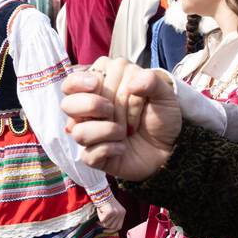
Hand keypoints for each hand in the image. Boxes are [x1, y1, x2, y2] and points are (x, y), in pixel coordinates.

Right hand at [63, 57, 182, 181]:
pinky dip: (111, 149)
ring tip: (125, 131)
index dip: (88, 83)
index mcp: (100, 87)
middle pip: (68, 105)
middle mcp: (89, 110)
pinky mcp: (93, 155)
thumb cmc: (161, 117)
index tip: (96, 85)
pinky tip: (123, 147)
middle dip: (94, 105)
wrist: (169, 147)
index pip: (75, 81)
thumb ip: (151, 81)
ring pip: (77, 131)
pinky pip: (89, 154)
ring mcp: (89, 133)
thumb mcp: (164, 95)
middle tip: (115, 110)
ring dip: (107, 129)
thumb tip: (133, 83)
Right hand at [93, 196, 124, 231]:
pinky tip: (100, 209)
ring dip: (101, 219)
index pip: (119, 227)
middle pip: (112, 227)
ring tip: (101, 211)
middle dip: (104, 224)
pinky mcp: (111, 212)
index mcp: (123, 213)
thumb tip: (106, 229)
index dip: (111, 230)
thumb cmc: (105, 202)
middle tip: (99, 220)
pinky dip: (99, 215)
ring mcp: (117, 213)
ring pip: (106, 224)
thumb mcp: (111, 210)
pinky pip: (102, 220)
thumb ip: (112, 219)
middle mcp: (121, 213)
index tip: (104, 230)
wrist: (102, 193)